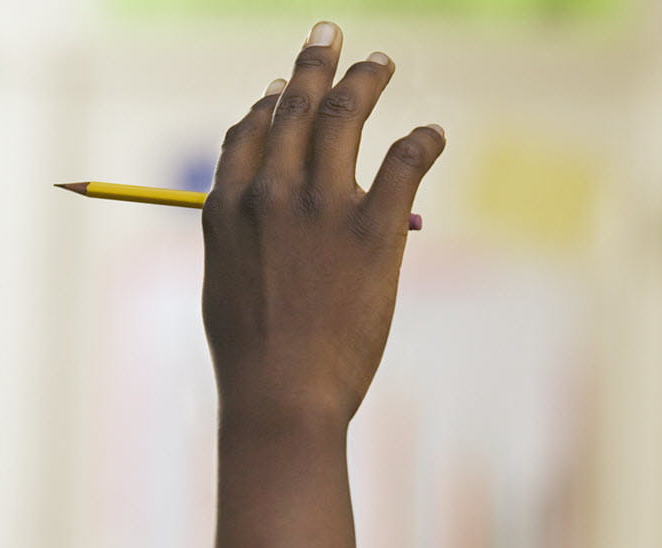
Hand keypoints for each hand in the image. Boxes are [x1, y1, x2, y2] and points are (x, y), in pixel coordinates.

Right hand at [201, 21, 445, 431]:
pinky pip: (403, 159)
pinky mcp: (372, 228)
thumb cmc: (253, 361)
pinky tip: (433, 133)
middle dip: (314, 64)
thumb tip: (262, 227)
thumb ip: (241, 245)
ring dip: (366, 78)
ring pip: (345, 113)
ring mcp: (321, 206)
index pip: (248, 133)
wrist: (282, 398)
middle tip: (330, 35)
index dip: (268, 104)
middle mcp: (270, 192)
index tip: (282, 88)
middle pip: (295, 107)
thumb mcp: (227, 290)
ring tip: (381, 62)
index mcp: (228, 207)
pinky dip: (422, 139)